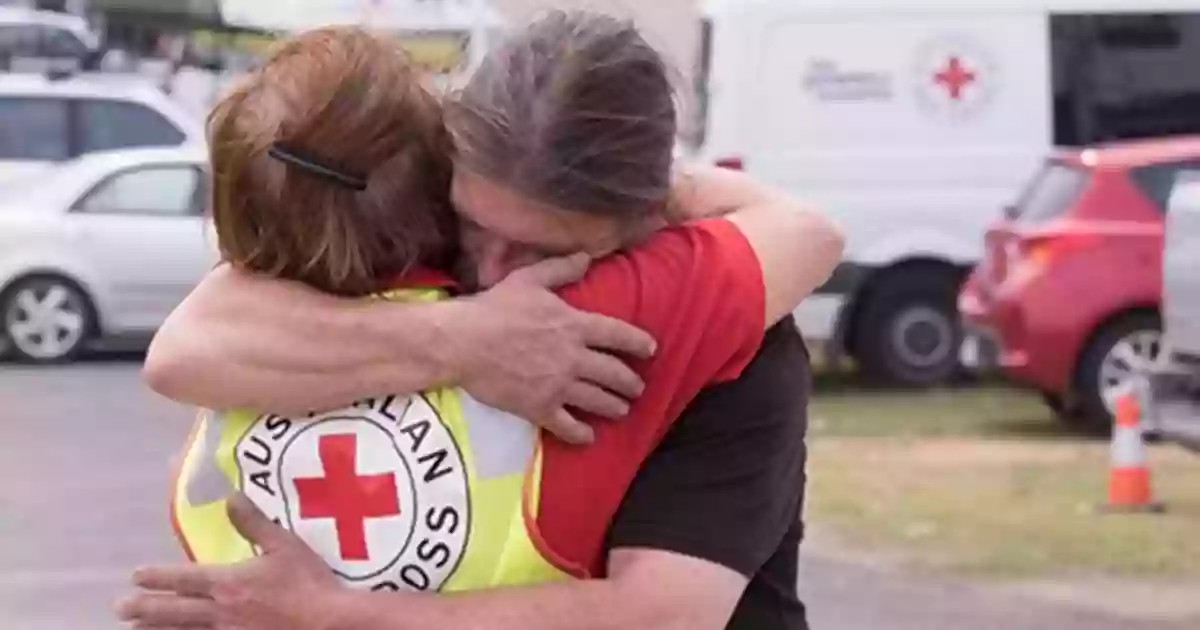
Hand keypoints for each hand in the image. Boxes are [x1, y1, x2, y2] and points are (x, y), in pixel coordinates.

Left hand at [115, 494, 341, 629]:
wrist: (327, 622)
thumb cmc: (308, 583)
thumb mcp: (284, 545)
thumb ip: (254, 523)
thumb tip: (230, 497)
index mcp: (229, 582)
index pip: (185, 578)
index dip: (158, 577)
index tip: (135, 576)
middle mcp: (220, 611)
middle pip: (174, 610)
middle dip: (144, 608)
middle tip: (118, 608)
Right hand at [456, 254, 657, 444]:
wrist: (464, 342)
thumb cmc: (494, 308)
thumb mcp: (529, 279)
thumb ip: (561, 268)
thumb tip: (587, 256)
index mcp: (574, 325)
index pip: (619, 335)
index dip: (639, 343)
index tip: (651, 349)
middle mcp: (574, 358)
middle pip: (615, 374)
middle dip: (631, 383)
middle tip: (637, 388)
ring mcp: (559, 386)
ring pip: (599, 401)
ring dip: (615, 407)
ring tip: (622, 410)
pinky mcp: (539, 408)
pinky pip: (568, 426)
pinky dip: (582, 434)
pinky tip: (589, 437)